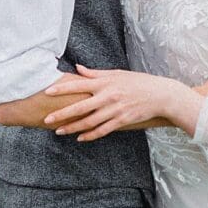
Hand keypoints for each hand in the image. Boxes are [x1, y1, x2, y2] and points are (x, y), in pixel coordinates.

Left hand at [43, 64, 199, 141]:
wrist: (160, 95)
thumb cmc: (138, 82)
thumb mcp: (117, 73)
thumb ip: (95, 74)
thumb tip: (77, 68)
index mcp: (106, 83)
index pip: (79, 85)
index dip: (62, 89)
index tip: (47, 92)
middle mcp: (108, 97)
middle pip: (80, 107)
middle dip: (62, 114)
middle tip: (47, 119)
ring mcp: (115, 110)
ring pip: (89, 122)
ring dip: (73, 128)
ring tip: (59, 131)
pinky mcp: (122, 121)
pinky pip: (102, 130)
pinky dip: (90, 135)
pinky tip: (80, 138)